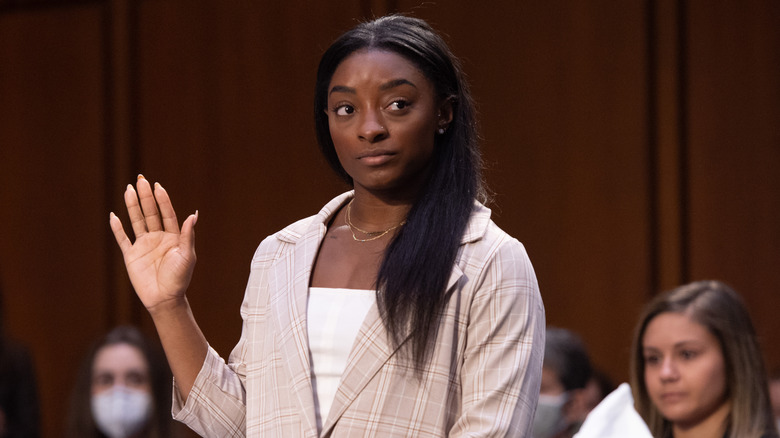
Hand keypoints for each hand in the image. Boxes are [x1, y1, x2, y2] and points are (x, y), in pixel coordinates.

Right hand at [109, 176, 197, 313]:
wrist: (165, 298)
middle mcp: (157, 238)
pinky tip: (114, 215)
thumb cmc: (179, 278)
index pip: (167, 214)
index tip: (158, 186)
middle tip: (140, 180)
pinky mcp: (131, 256)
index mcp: (173, 237)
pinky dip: (118, 228)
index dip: (162, 200)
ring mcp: (143, 245)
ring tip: (129, 189)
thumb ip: (187, 235)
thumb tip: (193, 215)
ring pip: (136, 221)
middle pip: (150, 213)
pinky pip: (123, 239)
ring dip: (132, 206)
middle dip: (146, 197)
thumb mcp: (186, 256)